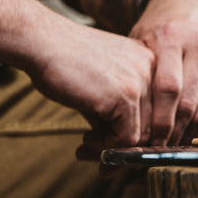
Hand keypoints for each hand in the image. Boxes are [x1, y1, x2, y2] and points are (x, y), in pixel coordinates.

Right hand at [28, 19, 156, 153]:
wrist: (40, 42)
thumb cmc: (65, 61)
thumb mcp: (103, 86)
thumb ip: (119, 114)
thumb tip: (125, 149)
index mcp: (151, 63)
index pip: (158, 109)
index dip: (139, 135)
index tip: (114, 147)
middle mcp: (153, 70)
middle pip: (153, 124)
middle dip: (126, 147)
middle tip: (99, 155)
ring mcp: (141, 82)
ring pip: (142, 134)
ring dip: (113, 149)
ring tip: (87, 146)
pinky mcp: (125, 96)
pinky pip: (126, 137)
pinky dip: (106, 146)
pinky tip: (86, 138)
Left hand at [129, 0, 197, 145]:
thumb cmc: (160, 26)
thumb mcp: (141, 41)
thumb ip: (139, 74)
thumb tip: (127, 120)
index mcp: (171, 38)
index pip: (168, 89)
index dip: (161, 120)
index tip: (152, 140)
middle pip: (190, 100)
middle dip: (176, 130)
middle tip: (165, 147)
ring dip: (195, 128)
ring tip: (180, 141)